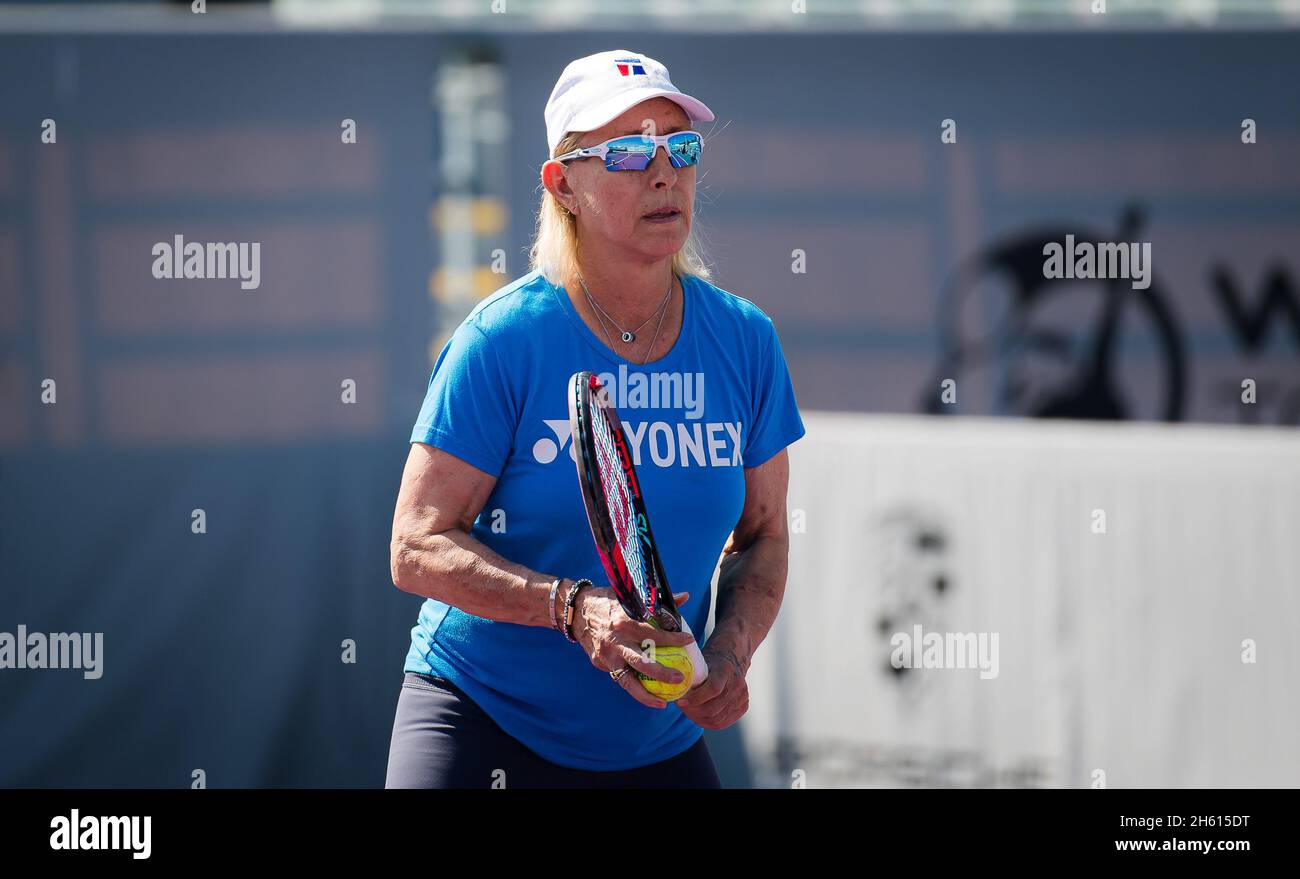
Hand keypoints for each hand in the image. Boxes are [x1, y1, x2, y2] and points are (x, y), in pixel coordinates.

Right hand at [572, 586, 697, 709]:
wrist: (576, 611)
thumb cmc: (608, 601)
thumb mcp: (630, 596)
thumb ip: (658, 601)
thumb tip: (685, 597)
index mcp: (625, 622)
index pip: (655, 634)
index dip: (674, 638)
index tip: (689, 640)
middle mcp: (616, 641)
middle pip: (642, 663)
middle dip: (662, 674)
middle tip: (680, 679)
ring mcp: (607, 655)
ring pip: (628, 682)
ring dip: (646, 696)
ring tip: (663, 704)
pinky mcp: (600, 663)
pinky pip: (620, 677)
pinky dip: (633, 686)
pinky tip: (646, 694)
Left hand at [676, 641, 748, 728]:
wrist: (732, 659)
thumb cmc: (711, 662)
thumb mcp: (701, 663)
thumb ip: (690, 676)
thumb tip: (671, 690)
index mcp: (725, 671)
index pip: (713, 690)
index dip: (695, 699)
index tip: (680, 701)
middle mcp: (737, 685)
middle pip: (713, 708)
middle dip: (692, 712)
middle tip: (681, 708)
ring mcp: (742, 697)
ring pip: (716, 719)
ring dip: (698, 719)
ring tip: (688, 712)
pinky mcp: (743, 707)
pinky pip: (722, 723)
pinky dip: (707, 723)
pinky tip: (698, 717)